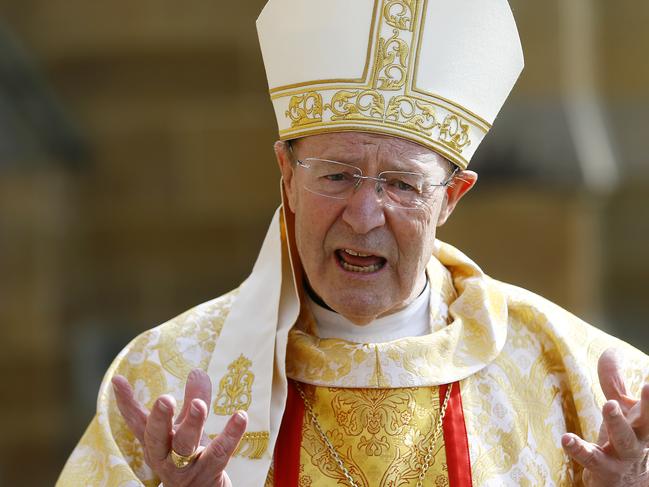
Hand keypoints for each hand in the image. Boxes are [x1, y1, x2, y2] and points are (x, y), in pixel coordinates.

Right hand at [111, 369, 247, 486]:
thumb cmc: (190, 459)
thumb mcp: (186, 430)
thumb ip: (192, 402)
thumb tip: (197, 372)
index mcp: (155, 444)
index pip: (137, 421)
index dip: (126, 402)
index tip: (118, 380)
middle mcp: (164, 457)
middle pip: (157, 437)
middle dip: (160, 418)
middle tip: (165, 398)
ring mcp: (185, 468)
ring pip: (185, 446)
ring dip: (192, 424)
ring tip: (200, 405)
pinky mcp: (209, 474)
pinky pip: (220, 453)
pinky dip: (231, 434)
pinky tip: (241, 416)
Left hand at [561, 348, 648, 485]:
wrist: (624, 486)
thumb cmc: (622, 440)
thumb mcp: (622, 411)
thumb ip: (614, 383)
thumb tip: (611, 350)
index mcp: (643, 424)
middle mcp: (638, 440)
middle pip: (648, 423)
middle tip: (648, 385)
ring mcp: (622, 457)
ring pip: (624, 441)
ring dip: (617, 422)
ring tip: (609, 405)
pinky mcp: (602, 469)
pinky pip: (591, 460)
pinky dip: (579, 449)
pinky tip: (566, 439)